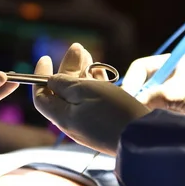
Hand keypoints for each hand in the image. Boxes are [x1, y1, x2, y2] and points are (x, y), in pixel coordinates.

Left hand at [33, 43, 148, 155]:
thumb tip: (51, 81)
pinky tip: (100, 72)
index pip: (41, 97)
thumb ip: (64, 83)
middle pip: (62, 93)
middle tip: (77, 48)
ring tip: (88, 54)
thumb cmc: (113, 111)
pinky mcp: (105, 125)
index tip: (46, 57)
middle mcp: (73, 123)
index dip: (41, 76)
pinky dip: (94, 85)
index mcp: (63, 117)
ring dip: (82, 73)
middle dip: (67, 68)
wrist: (144, 137)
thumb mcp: (84, 90)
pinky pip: (94, 102)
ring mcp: (89, 125)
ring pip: (80, 95)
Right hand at [123, 54, 184, 156]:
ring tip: (132, 125)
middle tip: (125, 116)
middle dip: (131, 99)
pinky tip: (142, 131)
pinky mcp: (173, 114)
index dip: (130, 82)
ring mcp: (171, 97)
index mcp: (173, 64)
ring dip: (137, 112)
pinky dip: (144, 122)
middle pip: (138, 85)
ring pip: (143, 102)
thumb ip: (160, 95)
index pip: (140, 68)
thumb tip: (132, 103)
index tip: (125, 102)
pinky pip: (150, 115)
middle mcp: (169, 78)